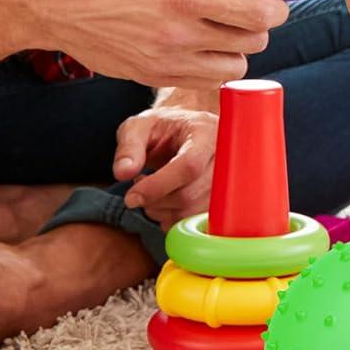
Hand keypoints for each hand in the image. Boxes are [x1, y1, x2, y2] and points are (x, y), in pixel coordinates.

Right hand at [35, 0, 288, 91]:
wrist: (52, 0)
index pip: (258, 15)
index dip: (275, 7)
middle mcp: (179, 35)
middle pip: (253, 44)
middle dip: (256, 25)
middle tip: (241, 7)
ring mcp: (165, 61)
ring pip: (232, 69)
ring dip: (235, 49)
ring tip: (217, 27)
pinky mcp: (150, 77)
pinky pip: (203, 80)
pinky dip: (209, 64)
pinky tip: (195, 42)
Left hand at [114, 103, 218, 229]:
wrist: (186, 131)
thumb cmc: (163, 127)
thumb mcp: (139, 126)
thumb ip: (129, 146)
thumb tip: (123, 172)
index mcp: (206, 133)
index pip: (190, 165)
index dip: (158, 185)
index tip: (132, 196)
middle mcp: (225, 158)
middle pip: (190, 194)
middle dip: (155, 200)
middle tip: (137, 187)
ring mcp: (227, 183)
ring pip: (191, 212)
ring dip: (161, 211)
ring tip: (152, 191)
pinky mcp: (221, 202)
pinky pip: (194, 223)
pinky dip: (172, 219)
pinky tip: (165, 202)